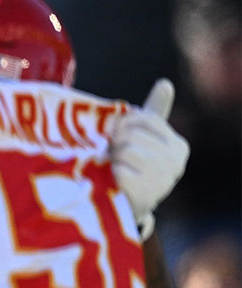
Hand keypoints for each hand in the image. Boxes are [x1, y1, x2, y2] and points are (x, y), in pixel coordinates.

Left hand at [111, 79, 187, 237]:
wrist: (122, 204)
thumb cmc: (130, 164)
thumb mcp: (142, 136)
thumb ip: (154, 111)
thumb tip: (166, 83)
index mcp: (178, 146)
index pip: (143, 119)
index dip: (122, 125)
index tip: (118, 138)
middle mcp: (176, 163)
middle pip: (132, 134)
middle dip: (115, 143)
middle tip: (112, 156)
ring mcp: (163, 181)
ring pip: (125, 151)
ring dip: (111, 158)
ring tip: (113, 168)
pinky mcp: (145, 195)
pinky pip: (119, 170)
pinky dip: (110, 174)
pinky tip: (114, 182)